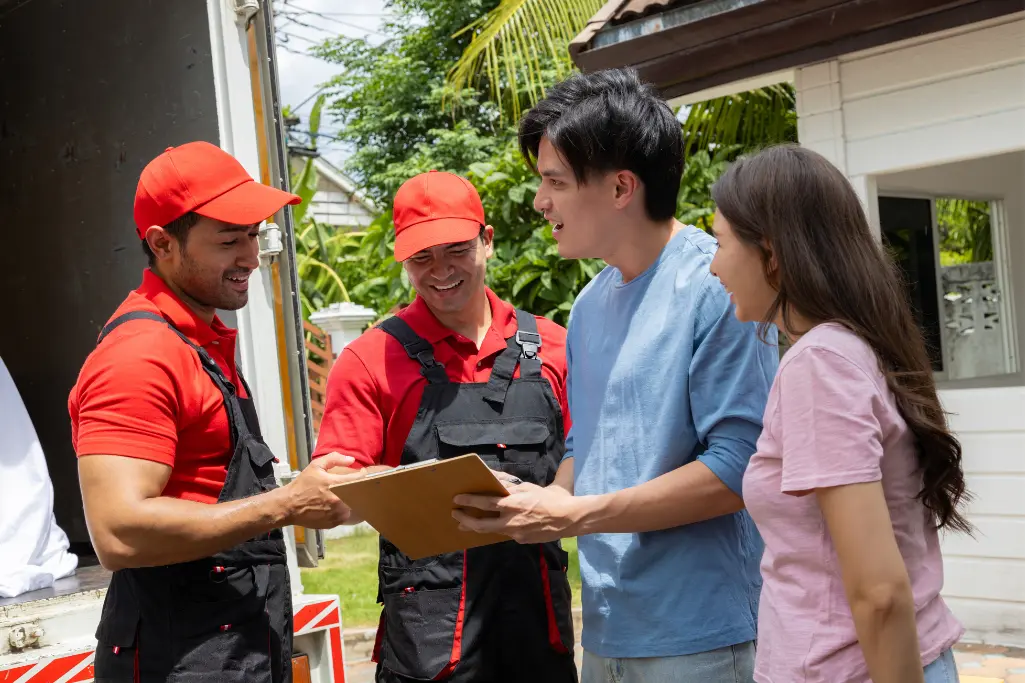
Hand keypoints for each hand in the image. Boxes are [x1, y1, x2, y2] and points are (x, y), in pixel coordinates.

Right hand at [281, 453, 362, 528]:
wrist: (289, 505)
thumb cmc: (302, 485)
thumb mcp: (315, 466)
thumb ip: (334, 458)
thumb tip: (352, 460)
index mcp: (335, 484)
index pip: (358, 479)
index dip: (362, 475)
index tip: (361, 473)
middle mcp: (338, 500)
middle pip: (356, 494)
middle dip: (355, 489)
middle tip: (349, 486)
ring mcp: (336, 513)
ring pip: (351, 505)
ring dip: (349, 500)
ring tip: (340, 496)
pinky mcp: (333, 522)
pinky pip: (344, 516)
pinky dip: (342, 510)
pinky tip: (333, 506)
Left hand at [452, 480, 579, 543]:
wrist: (569, 519)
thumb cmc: (551, 499)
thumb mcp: (529, 487)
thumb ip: (510, 484)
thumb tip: (494, 477)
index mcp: (513, 504)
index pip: (486, 503)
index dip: (470, 501)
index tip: (457, 499)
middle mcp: (511, 521)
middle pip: (482, 525)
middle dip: (466, 520)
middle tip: (455, 515)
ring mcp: (516, 533)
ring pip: (491, 531)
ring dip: (477, 527)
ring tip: (466, 525)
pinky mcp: (521, 540)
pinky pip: (506, 533)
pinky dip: (498, 528)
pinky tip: (494, 525)